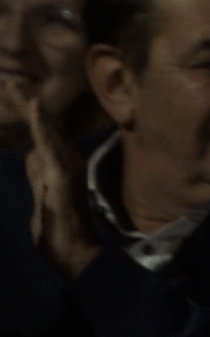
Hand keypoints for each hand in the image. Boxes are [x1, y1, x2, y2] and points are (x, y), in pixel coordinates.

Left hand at [1, 81, 98, 277]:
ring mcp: (63, 166)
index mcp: (57, 169)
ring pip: (45, 130)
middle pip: (43, 128)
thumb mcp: (41, 202)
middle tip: (9, 82)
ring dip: (29, 108)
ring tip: (14, 86)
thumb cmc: (59, 236)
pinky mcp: (60, 173)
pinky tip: (35, 107)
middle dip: (25, 105)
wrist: (74, 254)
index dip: (30, 118)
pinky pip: (49, 144)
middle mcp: (63, 162)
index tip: (17, 97)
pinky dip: (41, 125)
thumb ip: (37, 178)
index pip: (41, 138)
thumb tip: (31, 156)